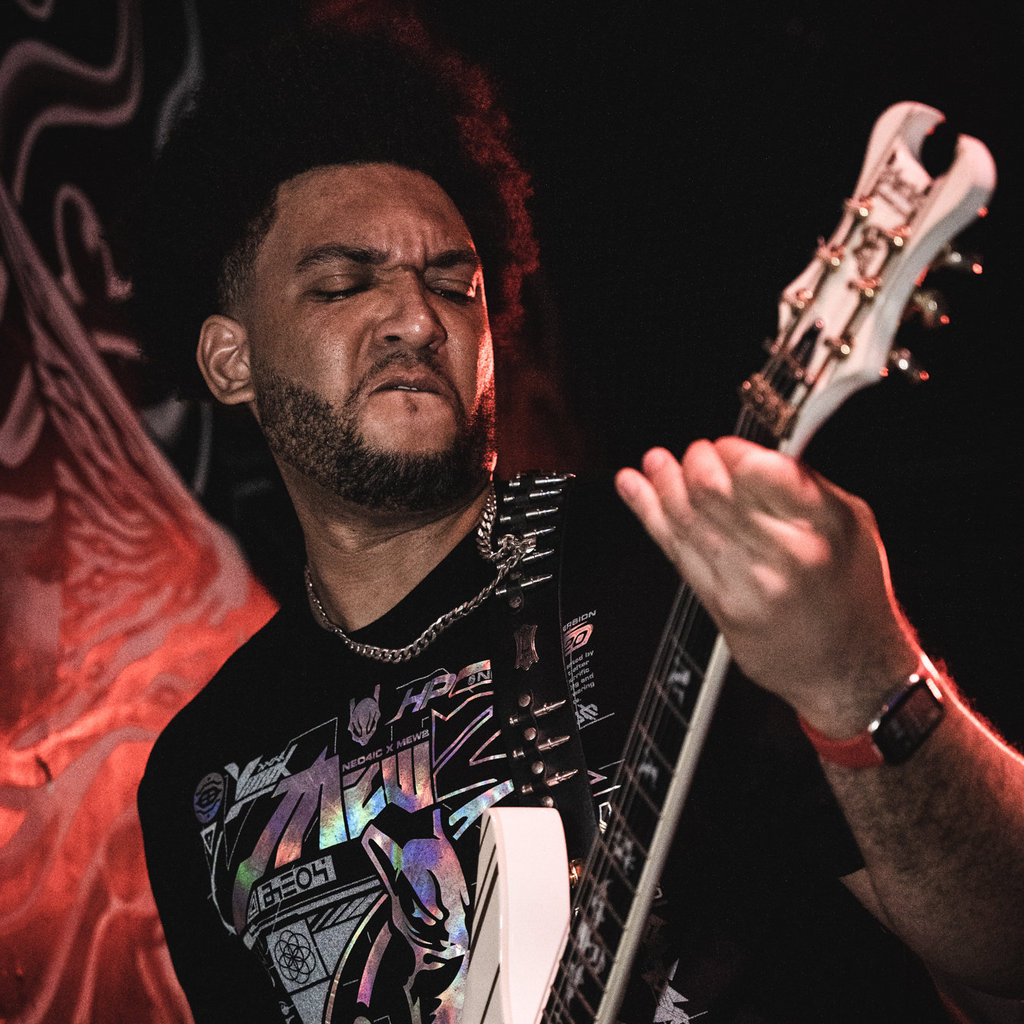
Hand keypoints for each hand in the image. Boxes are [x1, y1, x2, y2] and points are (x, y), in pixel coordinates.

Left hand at [615, 437, 919, 734]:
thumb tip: (746, 452)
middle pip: (716, 494)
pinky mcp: (722, 608)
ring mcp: (751, 584)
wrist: (850, 669)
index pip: (761, 471)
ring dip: (664, 485)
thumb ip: (801, 485)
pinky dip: (650, 515)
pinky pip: (677, 552)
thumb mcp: (851, 525)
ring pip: (689, 521)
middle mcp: (788, 554)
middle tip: (691, 454)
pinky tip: (635, 490)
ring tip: (654, 462)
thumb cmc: (850, 591)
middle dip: (693, 464)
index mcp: (826, 523)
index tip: (722, 446)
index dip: (730, 451)